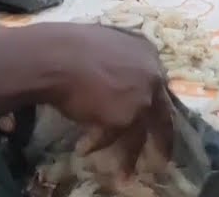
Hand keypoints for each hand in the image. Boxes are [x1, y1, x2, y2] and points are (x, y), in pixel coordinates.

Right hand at [42, 24, 174, 175]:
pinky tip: (84, 149)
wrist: (56, 57)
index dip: (152, 103)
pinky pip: (115, 137)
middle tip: (162, 155)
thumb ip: (118, 62)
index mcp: (146, 51)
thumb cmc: (68, 46)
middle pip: (162, 113)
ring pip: (140, 134)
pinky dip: (99, 144)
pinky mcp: (128, 117)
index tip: (151, 118)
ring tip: (124, 174)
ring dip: (130, 156)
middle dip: (162, 137)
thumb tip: (115, 82)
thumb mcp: (103, 45)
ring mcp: (143, 97)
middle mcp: (152, 75)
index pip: (157, 83)